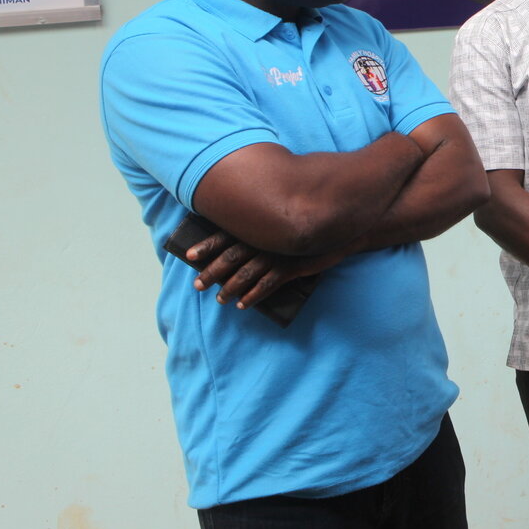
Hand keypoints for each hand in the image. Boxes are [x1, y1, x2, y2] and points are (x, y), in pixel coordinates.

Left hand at [187, 228, 340, 309]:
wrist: (338, 233)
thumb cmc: (306, 228)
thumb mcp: (281, 224)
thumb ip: (262, 229)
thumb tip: (240, 241)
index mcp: (259, 227)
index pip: (227, 235)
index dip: (207, 245)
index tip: (190, 255)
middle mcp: (264, 239)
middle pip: (231, 257)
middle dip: (212, 272)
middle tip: (198, 285)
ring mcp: (277, 253)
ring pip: (246, 273)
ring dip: (230, 289)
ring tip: (220, 300)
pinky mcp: (291, 266)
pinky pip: (267, 284)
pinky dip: (253, 295)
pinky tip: (243, 304)